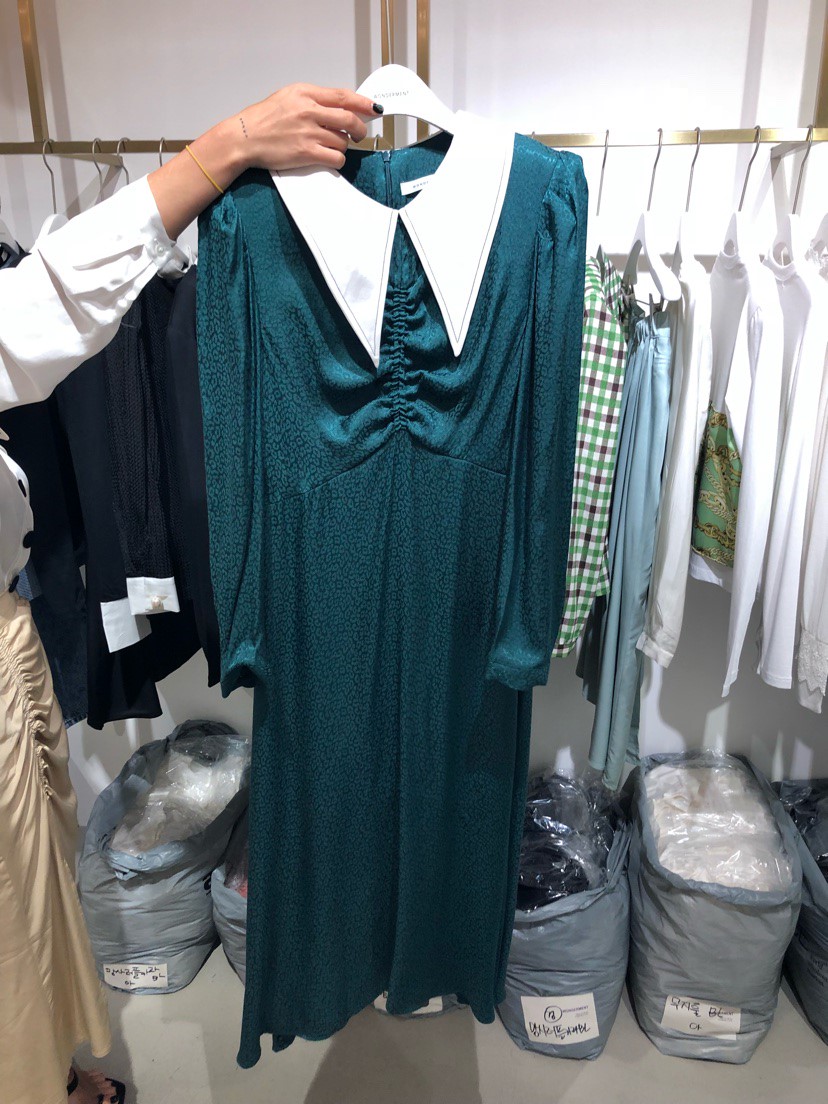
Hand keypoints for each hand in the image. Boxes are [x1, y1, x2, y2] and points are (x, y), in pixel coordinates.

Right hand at [148, 84, 381, 239]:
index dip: (363, 104)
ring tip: (332, 146)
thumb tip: (340, 107)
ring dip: (343, 146)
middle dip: (359, 129)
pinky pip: (335, 157)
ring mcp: (309, 132)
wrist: (243, 138)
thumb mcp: (288, 98)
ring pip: (343, 141)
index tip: (374, 109)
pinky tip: (329, 158)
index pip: (343, 97)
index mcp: (305, 93)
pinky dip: (337, 159)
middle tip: (359, 134)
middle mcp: (309, 111)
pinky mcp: (306, 153)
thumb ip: (313, 100)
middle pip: (349, 120)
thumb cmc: (263, 119)